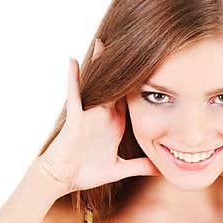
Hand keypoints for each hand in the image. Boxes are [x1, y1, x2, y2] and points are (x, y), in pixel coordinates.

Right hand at [38, 39, 160, 193]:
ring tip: (103, 42)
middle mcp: (104, 115)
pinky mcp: (75, 119)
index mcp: (116, 124)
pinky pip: (74, 96)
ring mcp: (89, 115)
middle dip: (124, 67)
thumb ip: (140, 167)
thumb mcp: (119, 169)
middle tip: (136, 43)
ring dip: (98, 65)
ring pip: (96, 86)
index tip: (157, 66)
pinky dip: (74, 79)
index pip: (132, 99)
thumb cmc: (87, 173)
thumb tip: (161, 169)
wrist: (62, 180)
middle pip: (117, 86)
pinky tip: (74, 61)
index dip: (143, 84)